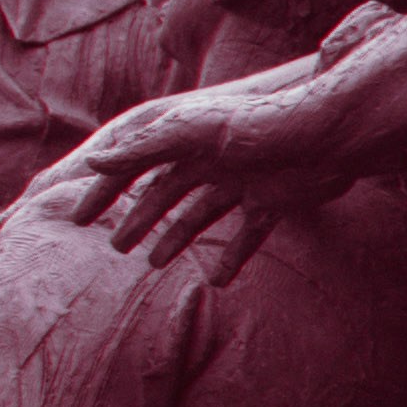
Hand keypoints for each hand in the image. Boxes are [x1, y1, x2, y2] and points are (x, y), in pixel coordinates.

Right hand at [40, 59, 374, 279]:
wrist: (328, 135)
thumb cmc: (259, 124)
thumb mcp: (194, 131)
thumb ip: (144, 147)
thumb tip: (92, 162)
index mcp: (188, 138)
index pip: (135, 165)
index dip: (106, 189)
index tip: (78, 218)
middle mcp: (212, 159)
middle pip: (165, 192)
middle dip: (139, 217)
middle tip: (116, 247)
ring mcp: (243, 181)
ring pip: (201, 215)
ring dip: (177, 238)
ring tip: (155, 264)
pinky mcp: (274, 202)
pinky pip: (248, 235)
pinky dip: (232, 258)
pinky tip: (216, 282)